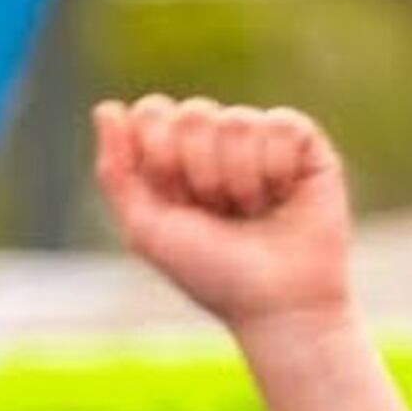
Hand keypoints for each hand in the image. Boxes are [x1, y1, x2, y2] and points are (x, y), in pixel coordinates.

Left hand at [94, 96, 354, 330]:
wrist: (277, 302)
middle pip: (193, 113)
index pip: (153, 112)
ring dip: (239, 179)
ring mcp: (261, 141)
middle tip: (217, 211)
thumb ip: (117, 171)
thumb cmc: (212, 273)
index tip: (174, 197)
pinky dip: (275, 169)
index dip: (160, 152)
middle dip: (199, 170)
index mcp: (176, 159)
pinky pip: (280, 124)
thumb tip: (106, 108)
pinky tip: (283, 196)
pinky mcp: (305, 145)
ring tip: (253, 212)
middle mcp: (217, 144)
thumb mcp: (148, 229)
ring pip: (237, 121)